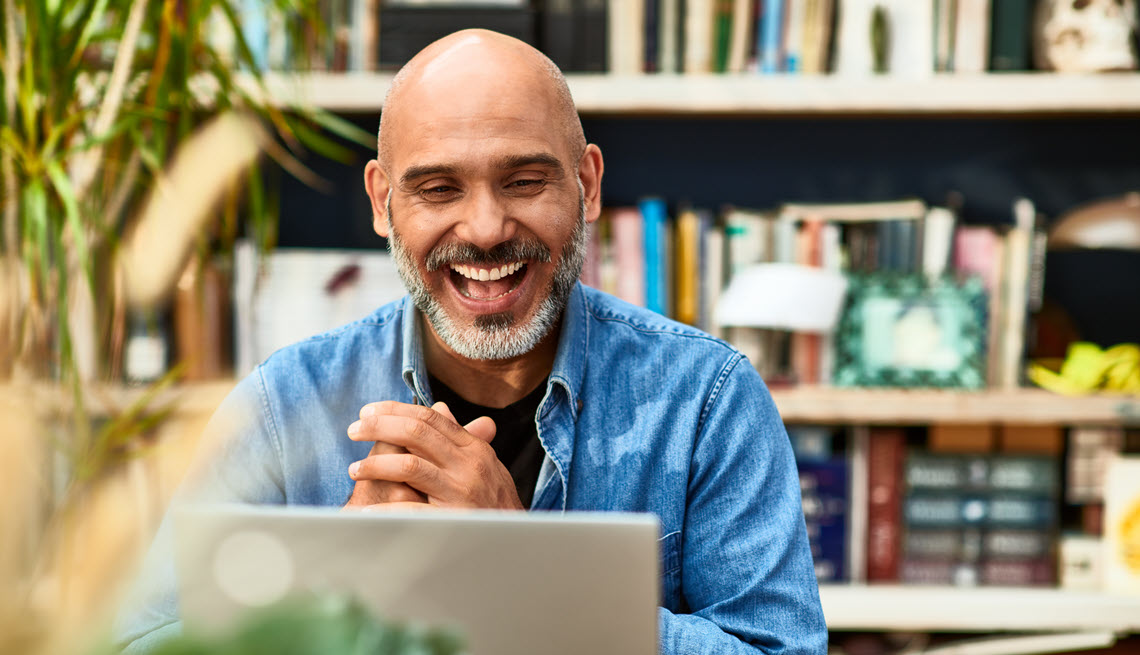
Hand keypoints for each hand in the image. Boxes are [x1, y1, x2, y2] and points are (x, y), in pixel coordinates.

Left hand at [346, 400, 521, 509]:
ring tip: (354, 471)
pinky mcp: (453, 520)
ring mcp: (462, 492)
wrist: (519, 542)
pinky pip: (412, 511)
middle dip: (379, 428)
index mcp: (473, 448)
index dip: (395, 410)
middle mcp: (469, 465)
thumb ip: (460, 437)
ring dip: (375, 466)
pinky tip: (365, 513)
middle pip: (417, 433)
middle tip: (354, 431)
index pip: (430, 418)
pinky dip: (384, 512)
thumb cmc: (496, 503)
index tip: (368, 412)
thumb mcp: (484, 464)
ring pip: (410, 466)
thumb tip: (439, 408)